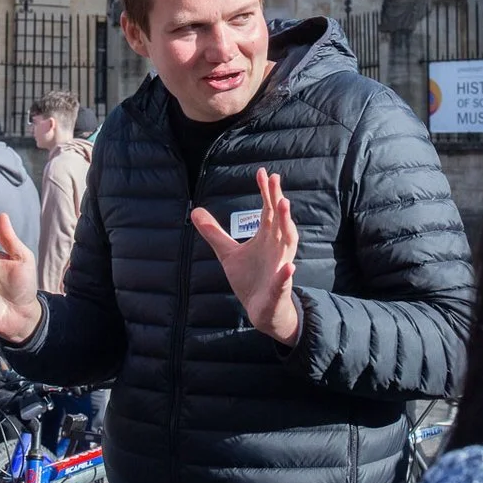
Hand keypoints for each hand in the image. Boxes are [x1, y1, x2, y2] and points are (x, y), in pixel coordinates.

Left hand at [192, 168, 300, 345]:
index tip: (262, 173)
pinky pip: (284, 280)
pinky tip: (288, 267)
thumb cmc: (249, 278)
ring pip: (287, 243)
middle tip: (274, 179)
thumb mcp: (227, 253)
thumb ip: (214, 232)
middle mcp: (276, 247)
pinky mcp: (279, 288)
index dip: (266, 192)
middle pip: (278, 219)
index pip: (267, 210)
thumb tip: (194, 211)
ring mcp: (280, 266)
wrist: (262, 309)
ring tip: (284, 206)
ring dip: (287, 225)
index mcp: (266, 237)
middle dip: (277, 200)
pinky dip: (286, 274)